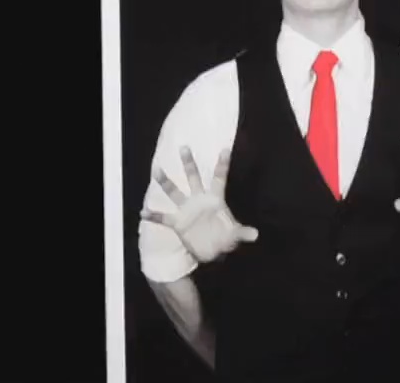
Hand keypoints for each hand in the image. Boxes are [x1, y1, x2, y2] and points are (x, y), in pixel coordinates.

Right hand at [141, 146, 257, 262]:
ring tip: (157, 170)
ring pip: (175, 192)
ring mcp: (186, 210)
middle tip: (184, 147)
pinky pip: (164, 218)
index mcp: (215, 199)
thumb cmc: (224, 238)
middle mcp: (199, 200)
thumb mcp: (234, 235)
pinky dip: (154, 216)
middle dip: (189, 164)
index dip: (222, 165)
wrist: (211, 251)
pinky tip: (144, 212)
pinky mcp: (178, 223)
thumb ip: (242, 233)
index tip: (225, 149)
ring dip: (166, 183)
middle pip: (193, 178)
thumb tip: (256, 235)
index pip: (219, 178)